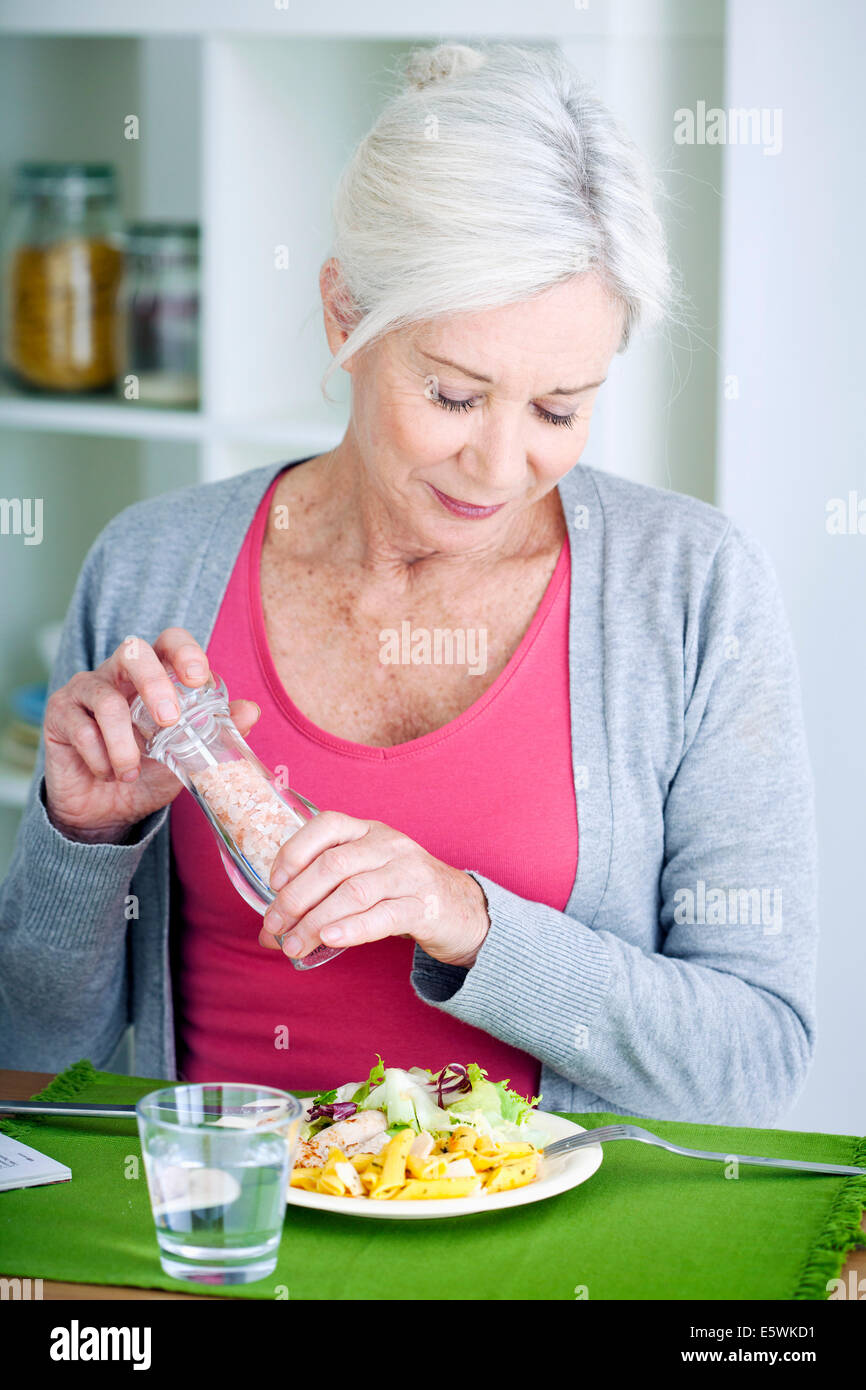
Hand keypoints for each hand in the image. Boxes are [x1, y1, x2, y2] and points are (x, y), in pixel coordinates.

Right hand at [43, 627, 259, 842]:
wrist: (106, 811)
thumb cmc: (147, 774)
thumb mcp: (188, 758)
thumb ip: (216, 734)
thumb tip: (251, 710)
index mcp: (154, 676)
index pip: (168, 642)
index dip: (184, 650)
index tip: (197, 677)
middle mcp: (118, 674)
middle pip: (133, 652)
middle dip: (153, 684)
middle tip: (168, 722)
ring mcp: (85, 690)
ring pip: (107, 700)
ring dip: (124, 746)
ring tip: (129, 772)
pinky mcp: (59, 713)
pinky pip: (82, 731)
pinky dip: (101, 760)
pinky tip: (107, 774)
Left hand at [259, 811, 490, 968]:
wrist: (464, 910)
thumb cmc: (402, 893)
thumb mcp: (367, 877)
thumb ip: (324, 895)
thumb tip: (270, 931)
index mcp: (369, 831)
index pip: (328, 825)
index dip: (295, 851)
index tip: (274, 883)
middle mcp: (389, 845)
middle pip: (334, 865)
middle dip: (295, 898)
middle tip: (274, 926)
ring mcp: (410, 873)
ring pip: (354, 892)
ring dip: (315, 921)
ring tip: (292, 945)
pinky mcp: (425, 906)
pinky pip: (384, 916)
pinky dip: (352, 929)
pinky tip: (330, 940)